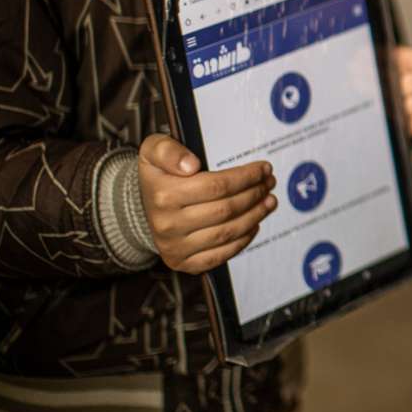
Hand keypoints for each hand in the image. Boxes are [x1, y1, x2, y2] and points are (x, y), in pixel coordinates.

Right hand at [138, 134, 276, 273]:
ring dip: (256, 215)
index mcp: (164, 195)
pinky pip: (221, 255)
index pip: (218, 186)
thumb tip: (190, 164)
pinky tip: (254, 224)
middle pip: (227, 209)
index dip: (247, 177)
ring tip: (269, 201)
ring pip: (228, 232)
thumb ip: (168, 150)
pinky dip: (243, 240)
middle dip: (256, 194)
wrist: (142, 207)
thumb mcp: (153, 150)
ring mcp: (175, 247)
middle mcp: (168, 224)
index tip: (263, 169)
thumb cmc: (158, 176)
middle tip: (269, 183)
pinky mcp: (182, 262)